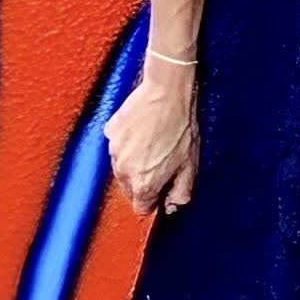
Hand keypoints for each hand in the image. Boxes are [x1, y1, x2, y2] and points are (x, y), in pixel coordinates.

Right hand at [103, 71, 199, 215]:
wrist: (167, 92)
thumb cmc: (181, 127)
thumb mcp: (190, 165)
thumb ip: (181, 192)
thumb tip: (173, 205)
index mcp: (143, 184)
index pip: (141, 207)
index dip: (153, 199)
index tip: (161, 187)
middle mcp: (123, 171)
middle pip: (129, 189)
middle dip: (143, 182)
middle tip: (160, 163)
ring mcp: (113, 151)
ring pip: (121, 169)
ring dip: (133, 163)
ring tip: (152, 144)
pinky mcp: (110, 132)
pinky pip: (117, 147)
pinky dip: (126, 144)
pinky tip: (142, 132)